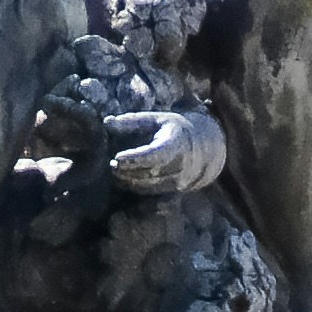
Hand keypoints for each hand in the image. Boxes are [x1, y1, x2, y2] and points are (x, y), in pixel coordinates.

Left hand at [103, 107, 226, 195]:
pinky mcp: (173, 192)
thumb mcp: (156, 119)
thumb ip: (131, 121)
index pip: (154, 155)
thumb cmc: (174, 130)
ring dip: (129, 180)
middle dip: (128, 171)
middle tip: (112, 164)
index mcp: (176, 144)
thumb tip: (107, 122)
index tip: (117, 157)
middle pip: (149, 173)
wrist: (204, 149)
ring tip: (115, 170)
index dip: (135, 159)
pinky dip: (135, 186)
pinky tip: (123, 179)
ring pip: (149, 186)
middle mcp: (180, 166)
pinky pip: (151, 192)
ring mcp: (178, 181)